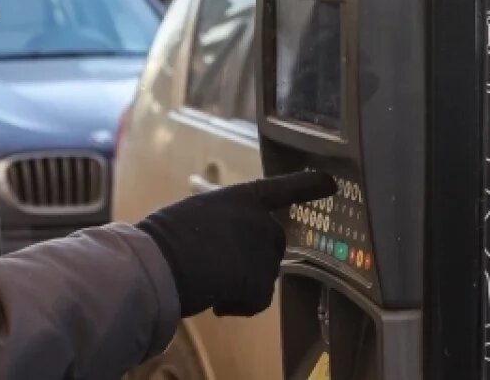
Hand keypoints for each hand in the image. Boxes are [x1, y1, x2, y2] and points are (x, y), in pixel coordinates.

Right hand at [137, 171, 335, 317]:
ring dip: (243, 285)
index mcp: (241, 197)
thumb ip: (222, 223)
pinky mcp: (261, 278)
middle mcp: (259, 219)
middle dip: (255, 261)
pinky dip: (240, 306)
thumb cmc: (165, 237)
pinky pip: (259, 300)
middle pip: (274, 243)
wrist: (159, 262)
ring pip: (265, 275)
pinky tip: (217, 303)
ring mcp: (262, 249)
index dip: (307, 185)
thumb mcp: (197, 215)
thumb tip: (223, 248)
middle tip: (222, 271)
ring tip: (211, 285)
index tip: (331, 182)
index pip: (281, 188)